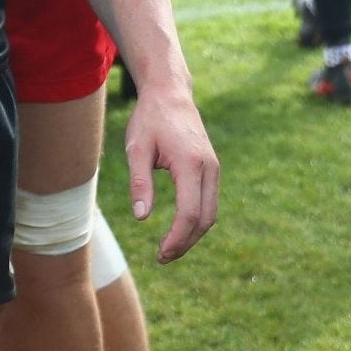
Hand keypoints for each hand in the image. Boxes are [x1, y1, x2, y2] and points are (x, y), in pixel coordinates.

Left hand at [122, 82, 220, 262]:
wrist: (170, 93)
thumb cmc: (150, 119)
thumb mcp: (136, 149)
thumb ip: (140, 183)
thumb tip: (142, 217)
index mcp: (190, 163)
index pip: (190, 213)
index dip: (177, 239)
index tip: (160, 253)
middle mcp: (209, 167)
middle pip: (205, 219)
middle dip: (186, 243)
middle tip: (162, 257)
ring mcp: (214, 168)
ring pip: (211, 213)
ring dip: (193, 235)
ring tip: (169, 248)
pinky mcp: (212, 168)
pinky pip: (209, 202)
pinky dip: (197, 220)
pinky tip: (179, 229)